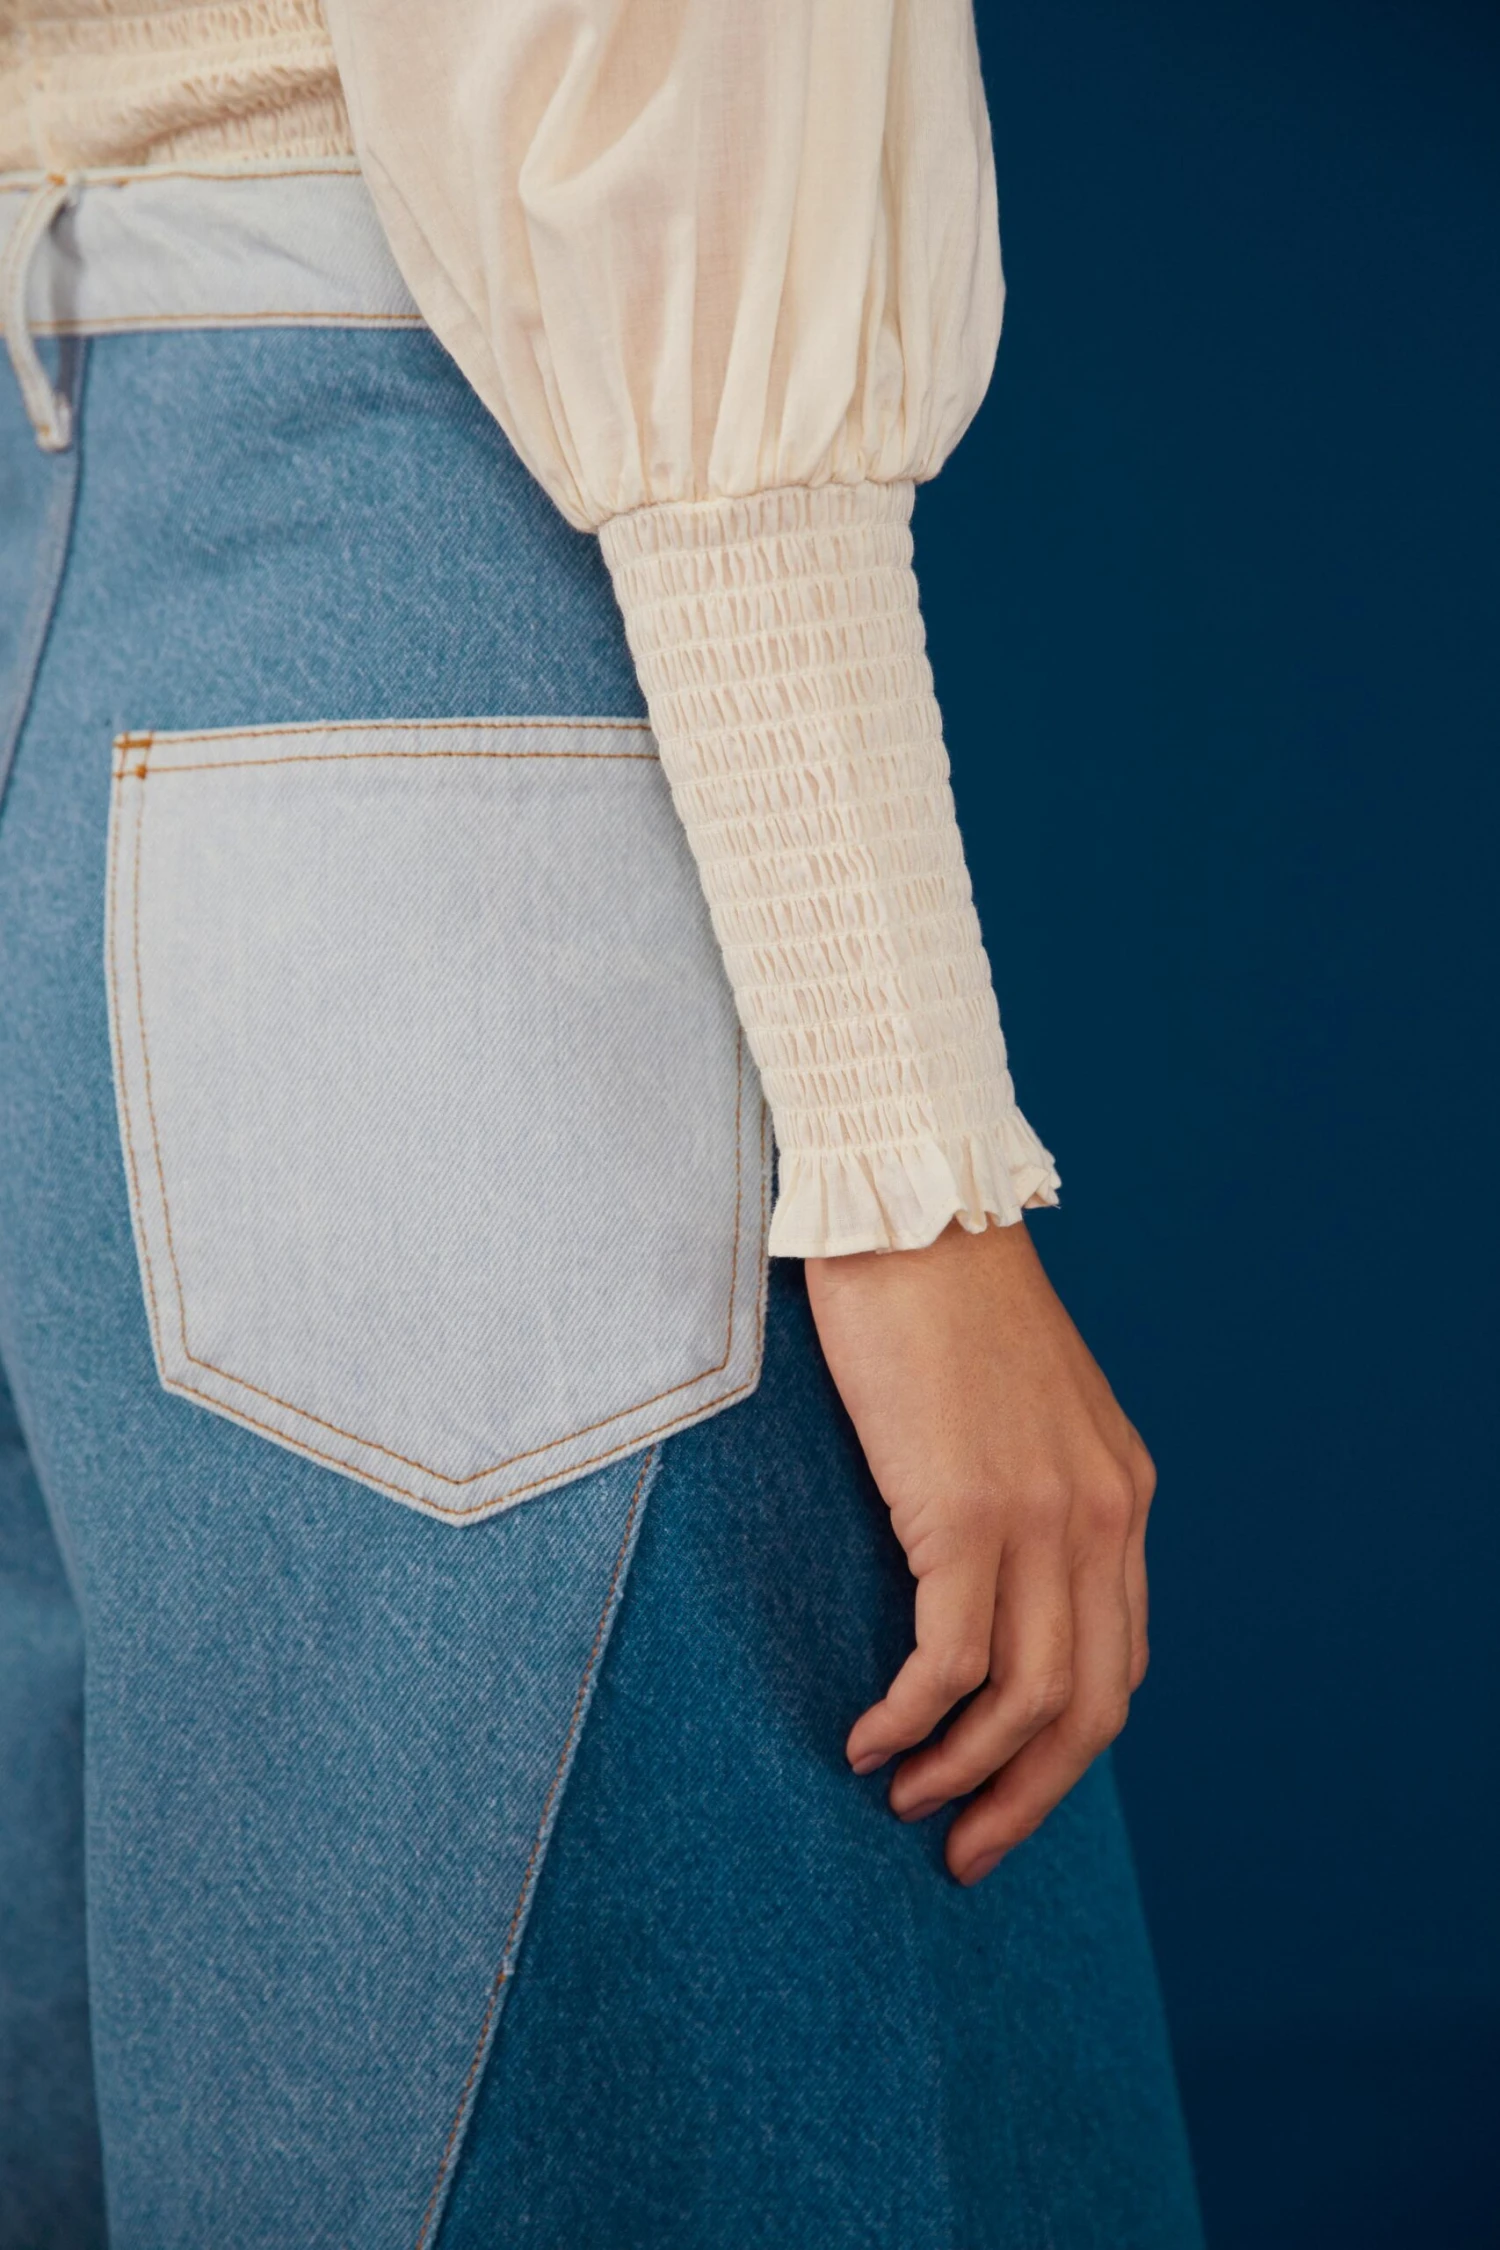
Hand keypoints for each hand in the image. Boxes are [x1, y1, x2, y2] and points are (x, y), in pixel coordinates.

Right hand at [804, 1217, 1153, 1885]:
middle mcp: (1100, 1515)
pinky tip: (869, 1738)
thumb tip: (980, 1584)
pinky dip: (912, 1719)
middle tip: (966, 1851)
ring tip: (905, 1800)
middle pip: (1090, 1707)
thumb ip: (1031, 1492)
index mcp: (1120, 1495)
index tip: (1002, 1791)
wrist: (913, 1213)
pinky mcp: (967, 1510)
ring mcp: (1041, 1516)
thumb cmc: (942, 1304)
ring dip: (965, 1773)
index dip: (1062, 1749)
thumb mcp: (1024, 1410)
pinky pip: (949, 1659)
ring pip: (1026, 1699)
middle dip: (1030, 1799)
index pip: (1117, 1661)